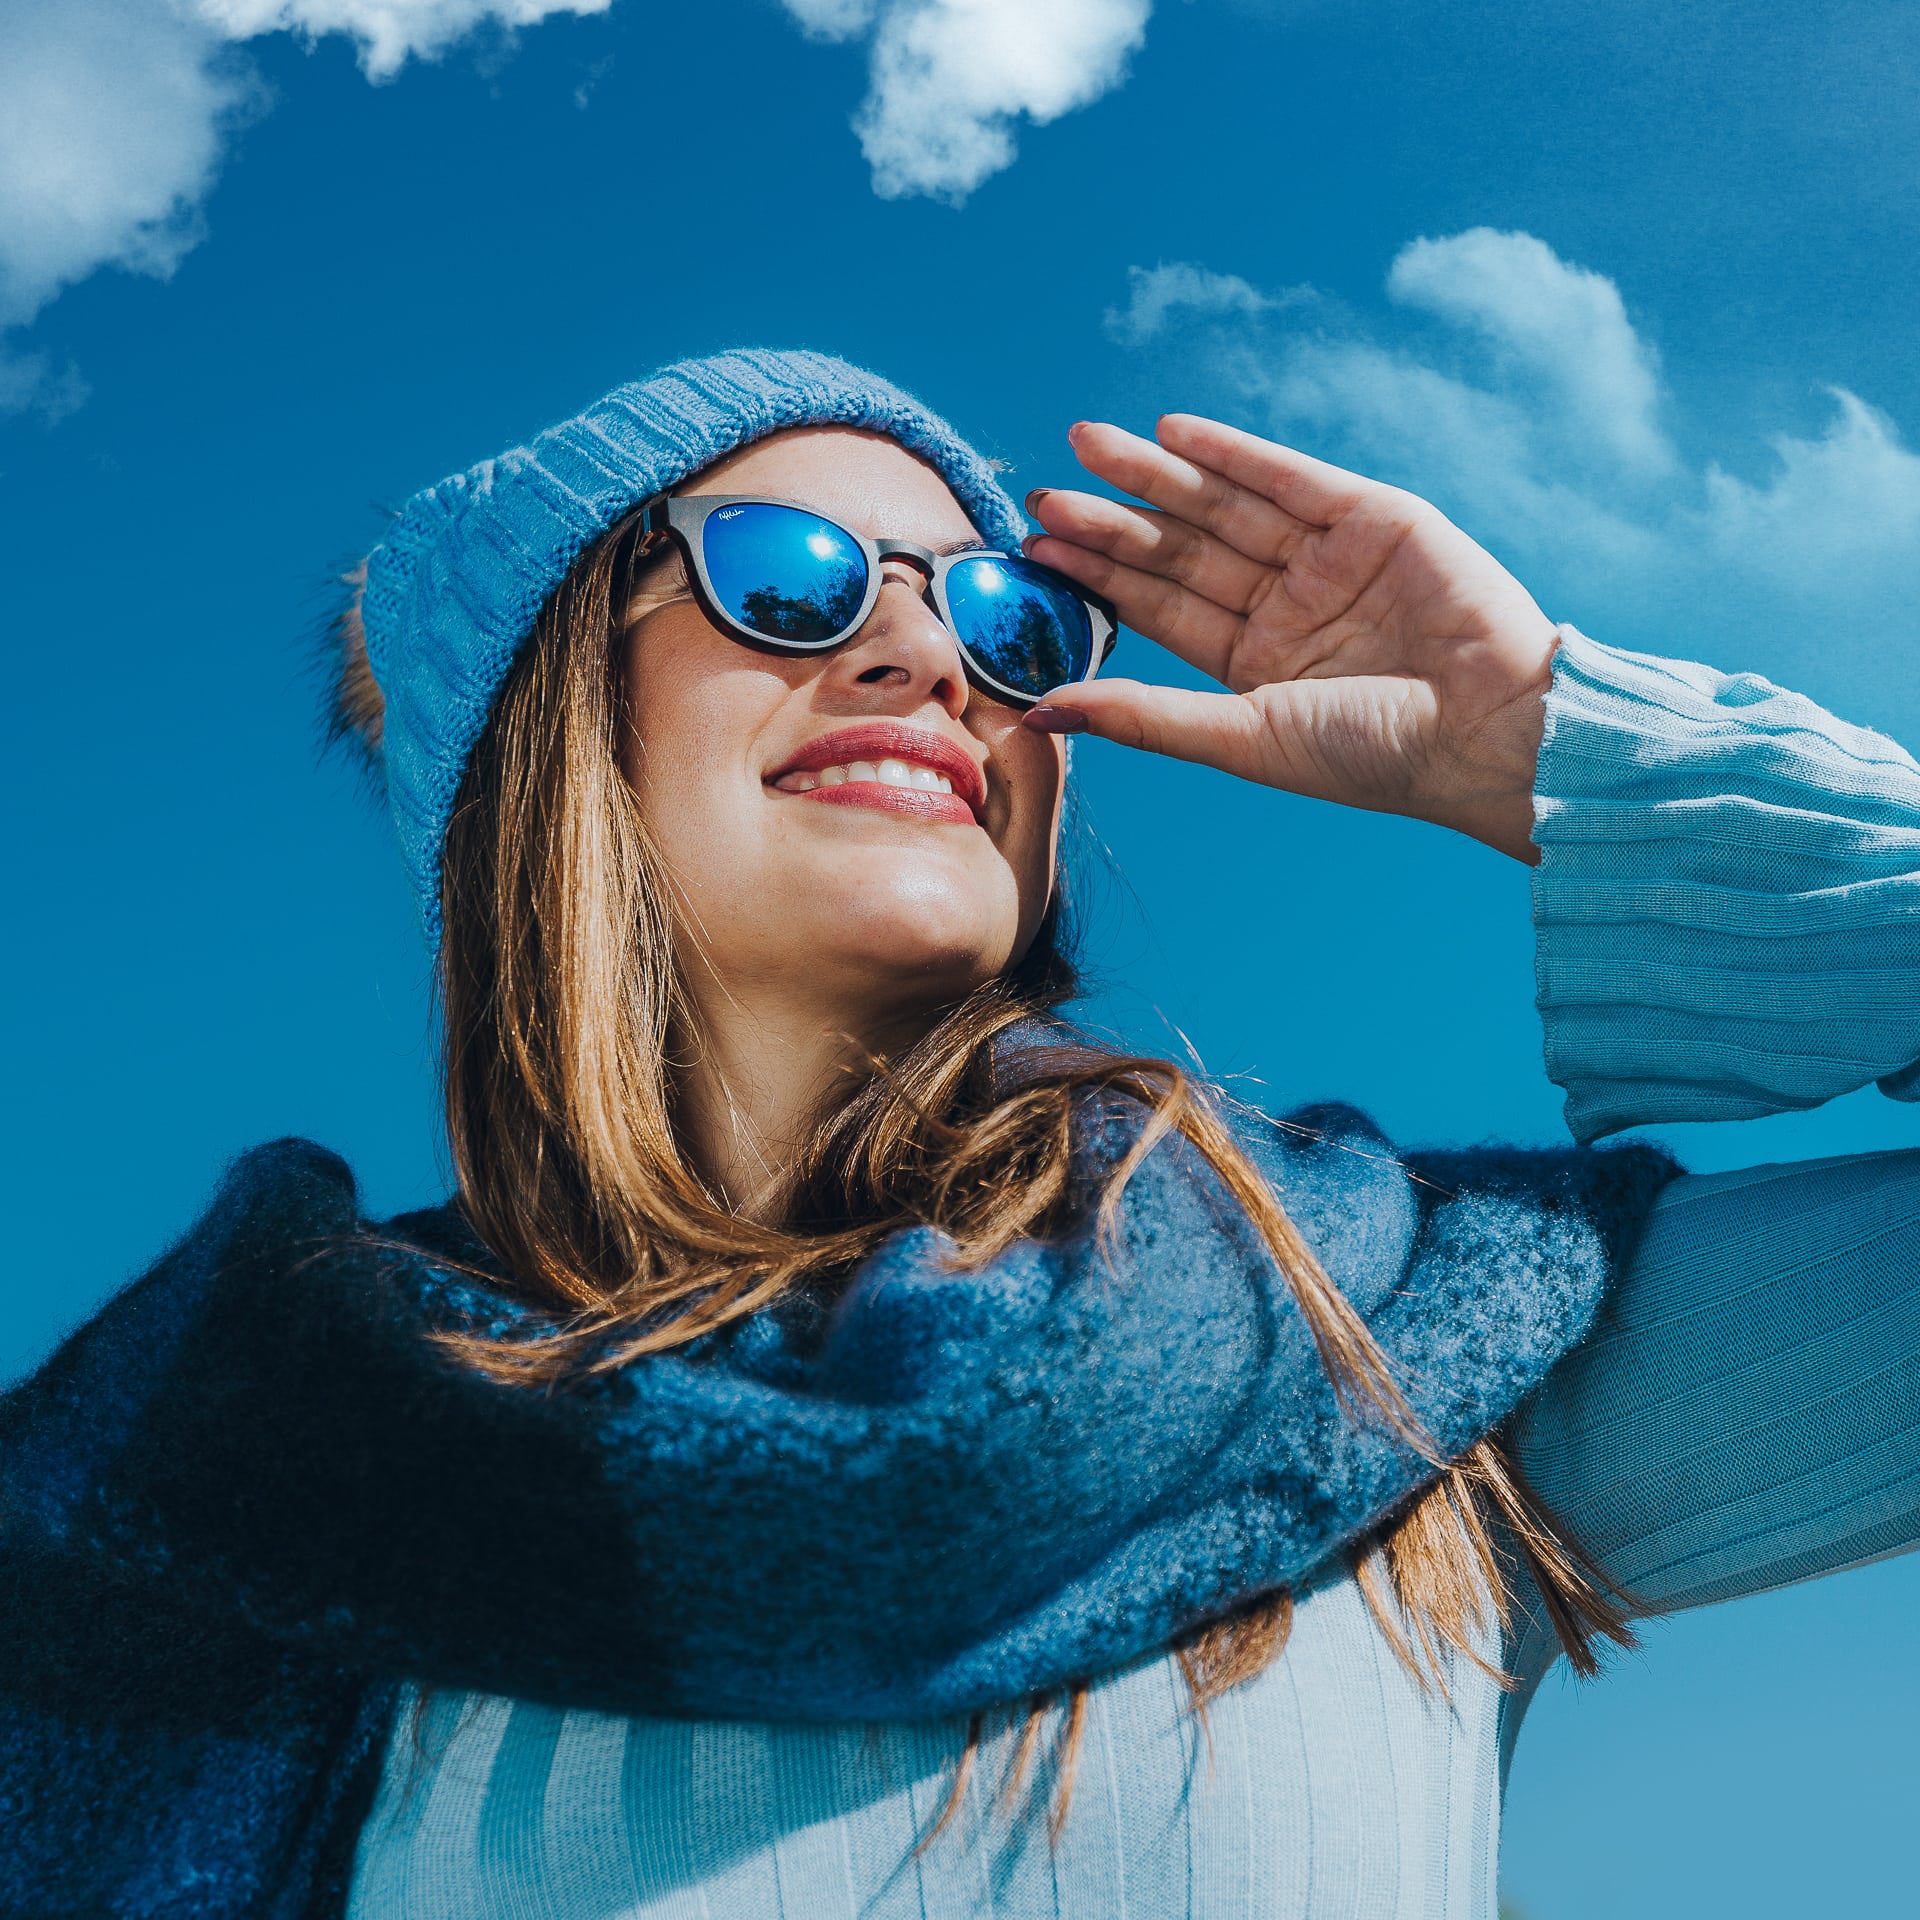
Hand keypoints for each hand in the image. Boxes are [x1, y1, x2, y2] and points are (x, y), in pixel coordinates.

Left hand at [1020, 415, 1559, 863]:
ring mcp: (1329, 559)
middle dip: (1116, 517)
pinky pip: (1289, 476)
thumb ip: (1146, 715)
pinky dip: (1233, 453)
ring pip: (1226, 506)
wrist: (1488, 732)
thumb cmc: (1372, 756)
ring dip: (1158, 475)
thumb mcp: (1243, 735)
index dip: (1101, 575)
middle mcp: (1287, 605)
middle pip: (1184, 549)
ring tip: (1088, 444)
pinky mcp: (1375, 518)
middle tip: (1045, 490)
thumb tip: (1041, 709)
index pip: (1162, 605)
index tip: (1037, 549)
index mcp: (1254, 662)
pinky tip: (1171, 434)